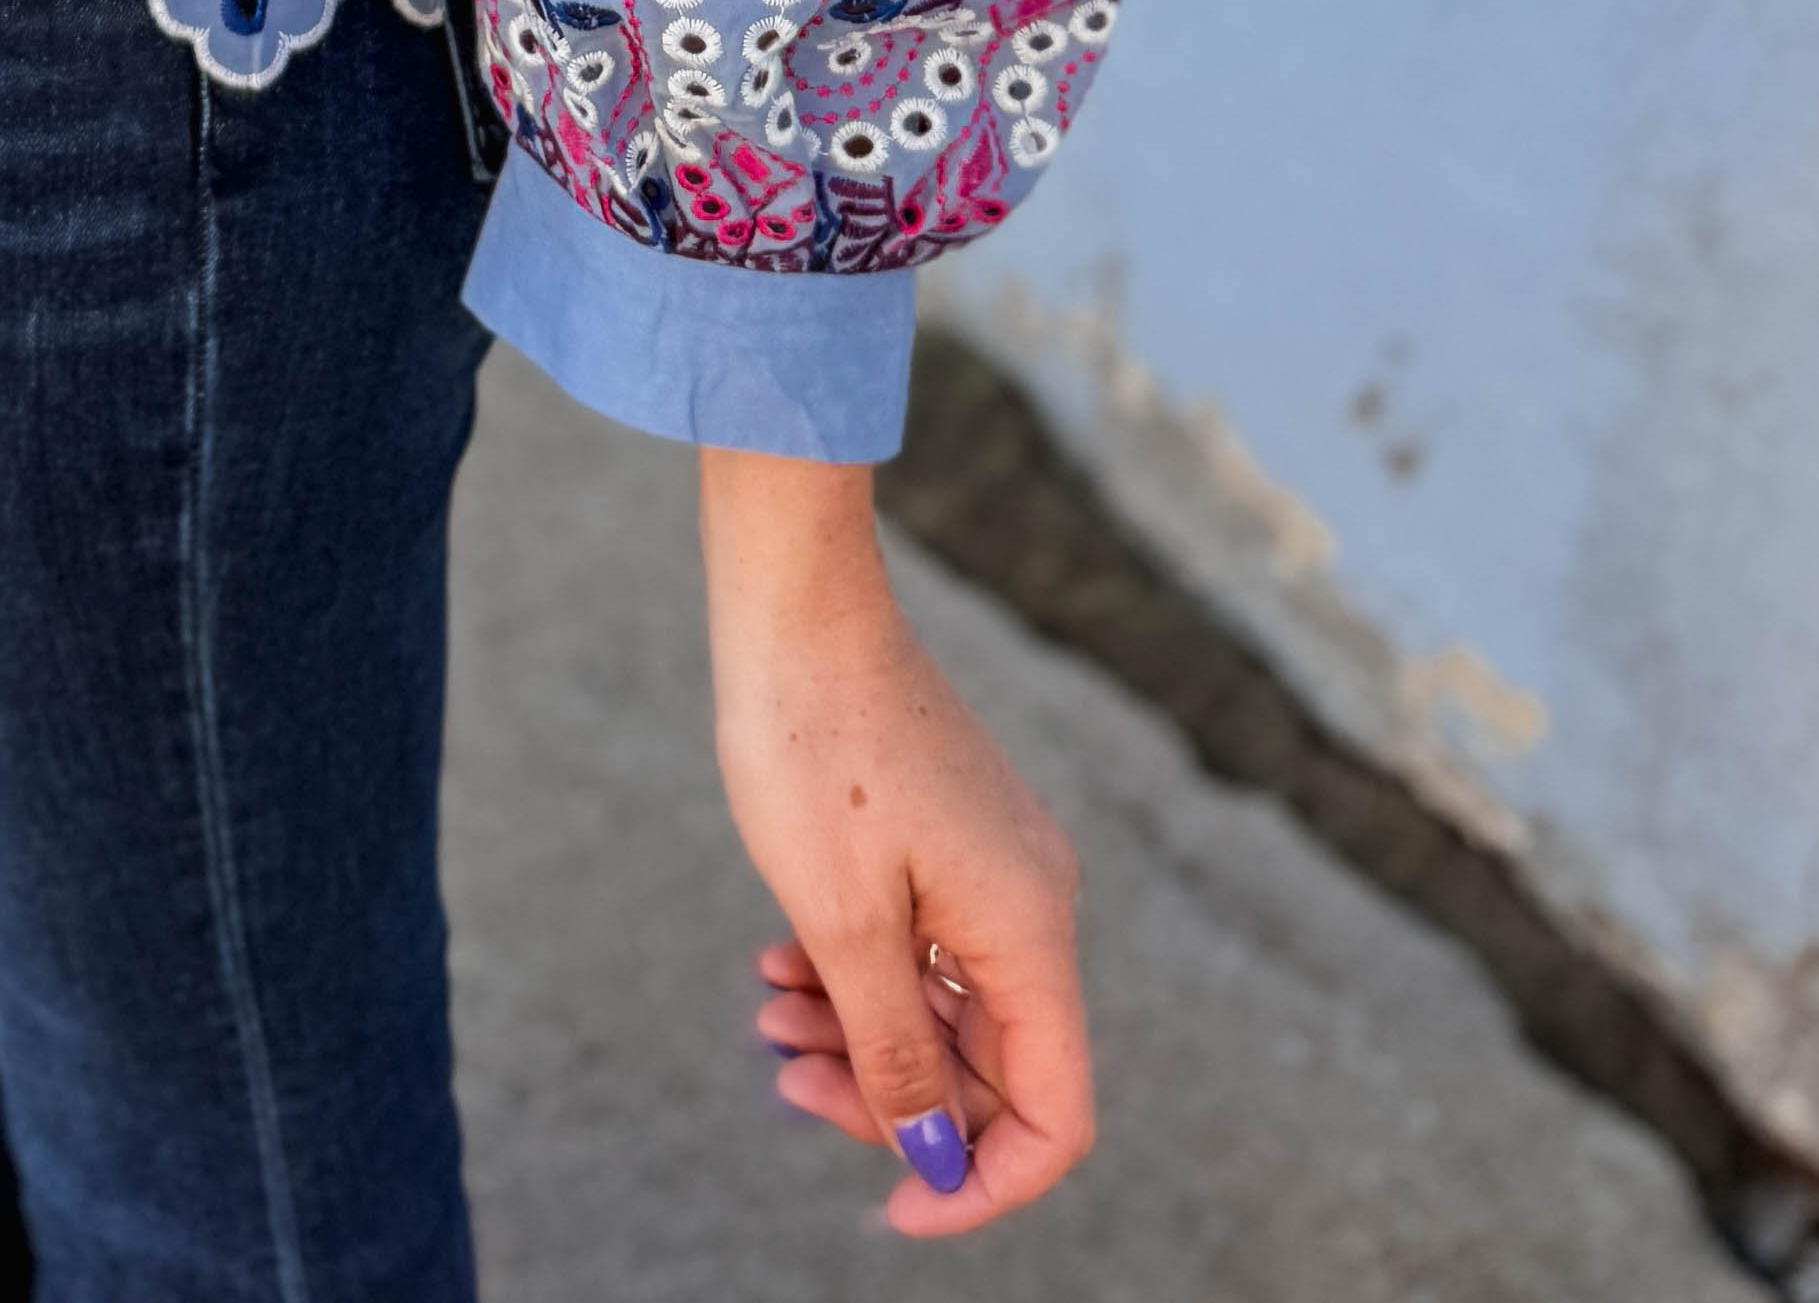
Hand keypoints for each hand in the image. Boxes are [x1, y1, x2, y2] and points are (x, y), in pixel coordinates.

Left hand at [702, 445, 1092, 1236]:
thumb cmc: (815, 751)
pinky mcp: (953, 837)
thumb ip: (896, 1051)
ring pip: (944, 1004)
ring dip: (858, 1031)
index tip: (892, 1212)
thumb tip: (933, 1156)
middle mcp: (1032, 904)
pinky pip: (924, 945)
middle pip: (990, 1065)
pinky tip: (779, 963)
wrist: (796, 607)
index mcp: (1030, 932)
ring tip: (765, 1010)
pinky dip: (859, 971)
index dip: (982, 1185)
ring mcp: (994, 866)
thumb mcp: (844, 924)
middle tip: (783, 1074)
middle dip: (890, 1096)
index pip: (1054, 1117)